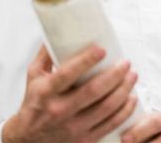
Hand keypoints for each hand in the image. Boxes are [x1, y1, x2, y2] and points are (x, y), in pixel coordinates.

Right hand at [3, 45, 139, 142]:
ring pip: (106, 107)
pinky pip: (110, 124)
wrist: (27, 140)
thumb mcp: (33, 76)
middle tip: (126, 63)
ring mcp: (73, 127)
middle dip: (115, 74)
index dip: (86, 60)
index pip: (68, 74)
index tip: (102, 49)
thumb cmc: (33, 104)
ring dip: (124, 90)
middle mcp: (59, 110)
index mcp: (46, 92)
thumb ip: (46, 53)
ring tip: (133, 76)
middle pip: (94, 91)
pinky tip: (132, 98)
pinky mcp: (84, 139)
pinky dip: (125, 110)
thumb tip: (57, 29)